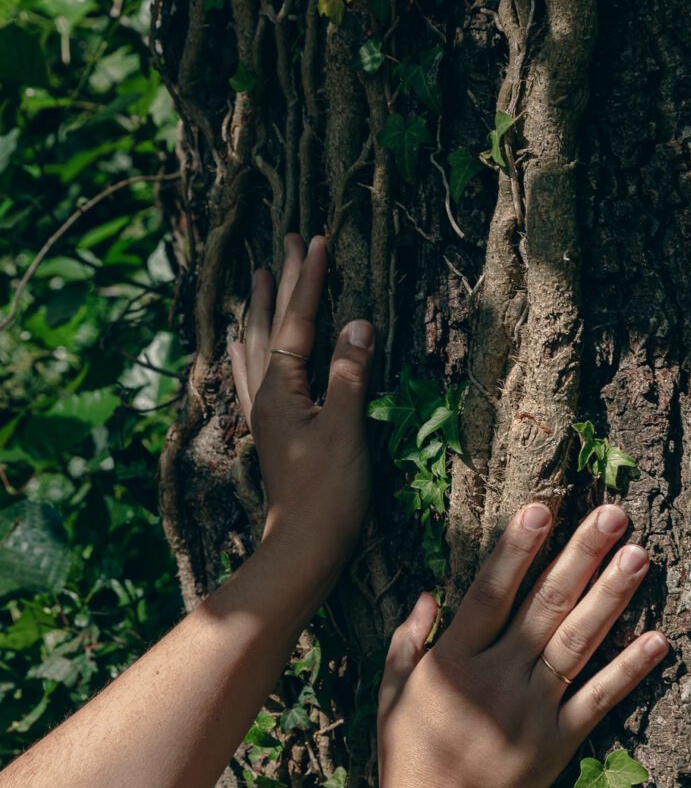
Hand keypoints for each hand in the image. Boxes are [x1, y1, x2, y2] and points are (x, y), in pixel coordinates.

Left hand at [228, 234, 373, 598]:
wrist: (304, 548)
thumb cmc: (328, 493)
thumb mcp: (345, 430)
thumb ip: (350, 374)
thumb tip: (357, 322)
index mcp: (282, 388)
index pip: (297, 320)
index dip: (308, 280)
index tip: (315, 240)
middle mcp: (266, 394)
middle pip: (272, 325)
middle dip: (283, 282)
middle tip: (290, 241)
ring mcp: (266, 413)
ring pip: (257, 347)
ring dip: (259, 309)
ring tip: (256, 277)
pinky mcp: (273, 431)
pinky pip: (252, 378)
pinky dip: (245, 354)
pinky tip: (236, 346)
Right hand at [376, 502, 667, 787]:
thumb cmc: (409, 759)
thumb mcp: (391, 694)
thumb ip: (407, 641)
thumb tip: (426, 593)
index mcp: (455, 661)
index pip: (490, 592)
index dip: (516, 550)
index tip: (541, 510)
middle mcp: (499, 677)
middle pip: (545, 605)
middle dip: (580, 555)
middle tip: (612, 514)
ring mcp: (534, 709)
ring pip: (578, 642)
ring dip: (612, 596)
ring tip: (639, 555)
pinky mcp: (560, 742)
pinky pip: (600, 700)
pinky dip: (629, 670)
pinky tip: (658, 639)